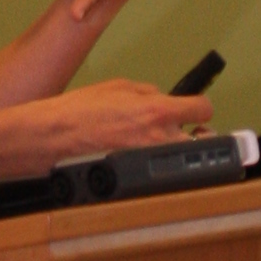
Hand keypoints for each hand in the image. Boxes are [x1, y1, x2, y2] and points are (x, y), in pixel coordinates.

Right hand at [46, 78, 215, 155]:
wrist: (57, 135)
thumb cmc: (81, 110)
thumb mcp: (120, 86)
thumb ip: (148, 92)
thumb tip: (161, 98)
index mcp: (157, 110)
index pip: (203, 109)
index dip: (199, 108)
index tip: (195, 110)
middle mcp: (159, 137)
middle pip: (202, 140)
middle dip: (197, 135)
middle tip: (189, 132)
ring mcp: (149, 159)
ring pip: (182, 157)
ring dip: (178, 150)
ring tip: (163, 145)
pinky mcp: (137, 174)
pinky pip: (157, 167)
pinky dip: (155, 162)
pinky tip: (141, 154)